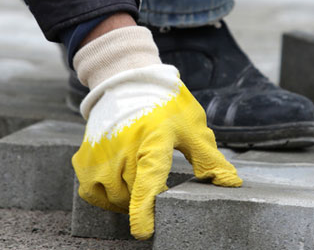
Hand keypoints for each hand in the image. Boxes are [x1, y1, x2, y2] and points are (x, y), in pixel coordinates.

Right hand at [71, 27, 241, 239]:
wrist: (128, 82)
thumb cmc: (165, 107)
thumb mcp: (192, 128)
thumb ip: (209, 159)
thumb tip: (231, 184)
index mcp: (153, 140)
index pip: (147, 181)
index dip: (144, 210)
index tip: (143, 232)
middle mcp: (122, 147)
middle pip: (132, 195)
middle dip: (145, 201)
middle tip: (156, 189)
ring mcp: (99, 154)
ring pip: (112, 197)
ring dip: (126, 201)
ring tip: (138, 186)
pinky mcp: (83, 158)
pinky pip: (91, 193)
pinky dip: (104, 197)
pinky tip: (117, 187)